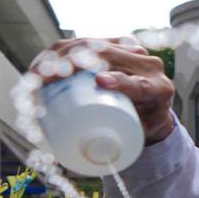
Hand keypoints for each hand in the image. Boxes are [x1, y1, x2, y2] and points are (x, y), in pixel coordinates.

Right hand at [34, 38, 174, 144]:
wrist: (154, 111)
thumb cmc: (143, 128)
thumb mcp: (139, 137)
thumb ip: (126, 144)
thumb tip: (97, 155)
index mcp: (160, 89)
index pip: (139, 83)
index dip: (120, 81)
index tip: (100, 82)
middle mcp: (148, 65)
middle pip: (109, 56)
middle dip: (75, 63)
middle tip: (47, 79)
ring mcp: (132, 51)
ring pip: (94, 45)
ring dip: (62, 55)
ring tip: (38, 72)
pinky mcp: (117, 44)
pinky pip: (87, 42)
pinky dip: (63, 50)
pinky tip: (45, 59)